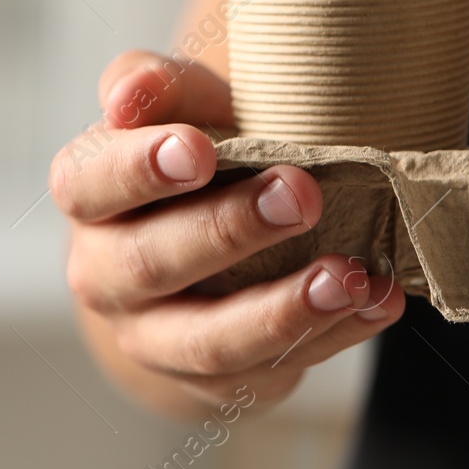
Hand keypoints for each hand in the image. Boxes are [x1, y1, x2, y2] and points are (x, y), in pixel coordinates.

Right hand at [53, 50, 403, 412]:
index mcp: (90, 197)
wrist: (209, 246)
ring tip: (350, 276)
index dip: (137, 169)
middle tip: (302, 194)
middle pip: (151, 263)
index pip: (89, 184)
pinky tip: (379, 301)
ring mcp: (155, 339)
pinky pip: (269, 371)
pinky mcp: (215, 382)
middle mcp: (106, 276)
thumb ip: (162, 87)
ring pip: (209, 341)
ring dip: (285, 310)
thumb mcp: (184, 107)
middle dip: (229, 229)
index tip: (197, 149)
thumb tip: (132, 92)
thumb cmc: (200, 157)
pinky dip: (333, 337)